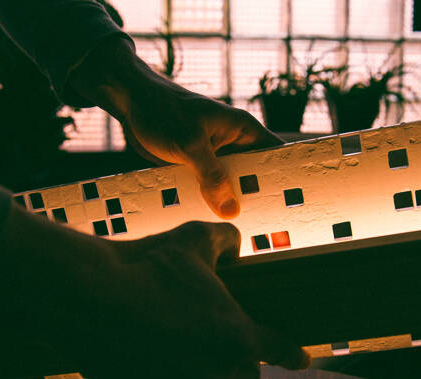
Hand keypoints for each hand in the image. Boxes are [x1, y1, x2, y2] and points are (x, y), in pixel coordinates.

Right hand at [4, 208, 309, 378]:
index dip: (292, 355)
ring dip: (197, 374)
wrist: (87, 299)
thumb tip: (234, 245)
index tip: (302, 360)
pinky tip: (146, 359)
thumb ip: (225, 239)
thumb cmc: (145, 266)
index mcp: (238, 340)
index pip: (280, 351)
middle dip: (235, 360)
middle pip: (243, 376)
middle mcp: (217, 377)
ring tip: (171, 343)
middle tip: (210, 336)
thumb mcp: (193, 238)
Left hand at [69, 36, 282, 218]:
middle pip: (254, 178)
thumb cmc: (162, 110)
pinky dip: (207, 204)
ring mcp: (214, 157)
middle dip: (257, 201)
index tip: (290, 205)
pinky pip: (207, 190)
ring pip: (229, 187)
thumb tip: (231, 210)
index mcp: (242, 130)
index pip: (275, 155)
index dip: (284, 179)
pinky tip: (211, 223)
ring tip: (244, 234)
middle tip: (266, 230)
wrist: (130, 102)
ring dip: (230, 205)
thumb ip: (211, 176)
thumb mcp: (190, 144)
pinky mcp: (196, 168)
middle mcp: (233, 144)